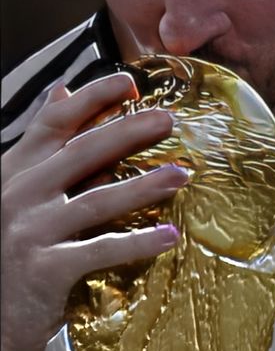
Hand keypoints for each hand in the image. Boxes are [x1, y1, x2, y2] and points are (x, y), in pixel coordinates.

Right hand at [1, 73, 188, 350]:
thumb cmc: (7, 247)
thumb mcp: (15, 187)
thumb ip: (41, 144)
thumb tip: (62, 91)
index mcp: (16, 170)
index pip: (55, 123)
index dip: (92, 98)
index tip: (128, 82)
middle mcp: (20, 193)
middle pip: (83, 152)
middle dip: (128, 131)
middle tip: (167, 120)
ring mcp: (32, 230)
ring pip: (97, 199)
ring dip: (144, 186)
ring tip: (181, 175)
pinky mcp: (45, 269)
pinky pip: (99, 250)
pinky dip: (136, 243)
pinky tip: (169, 236)